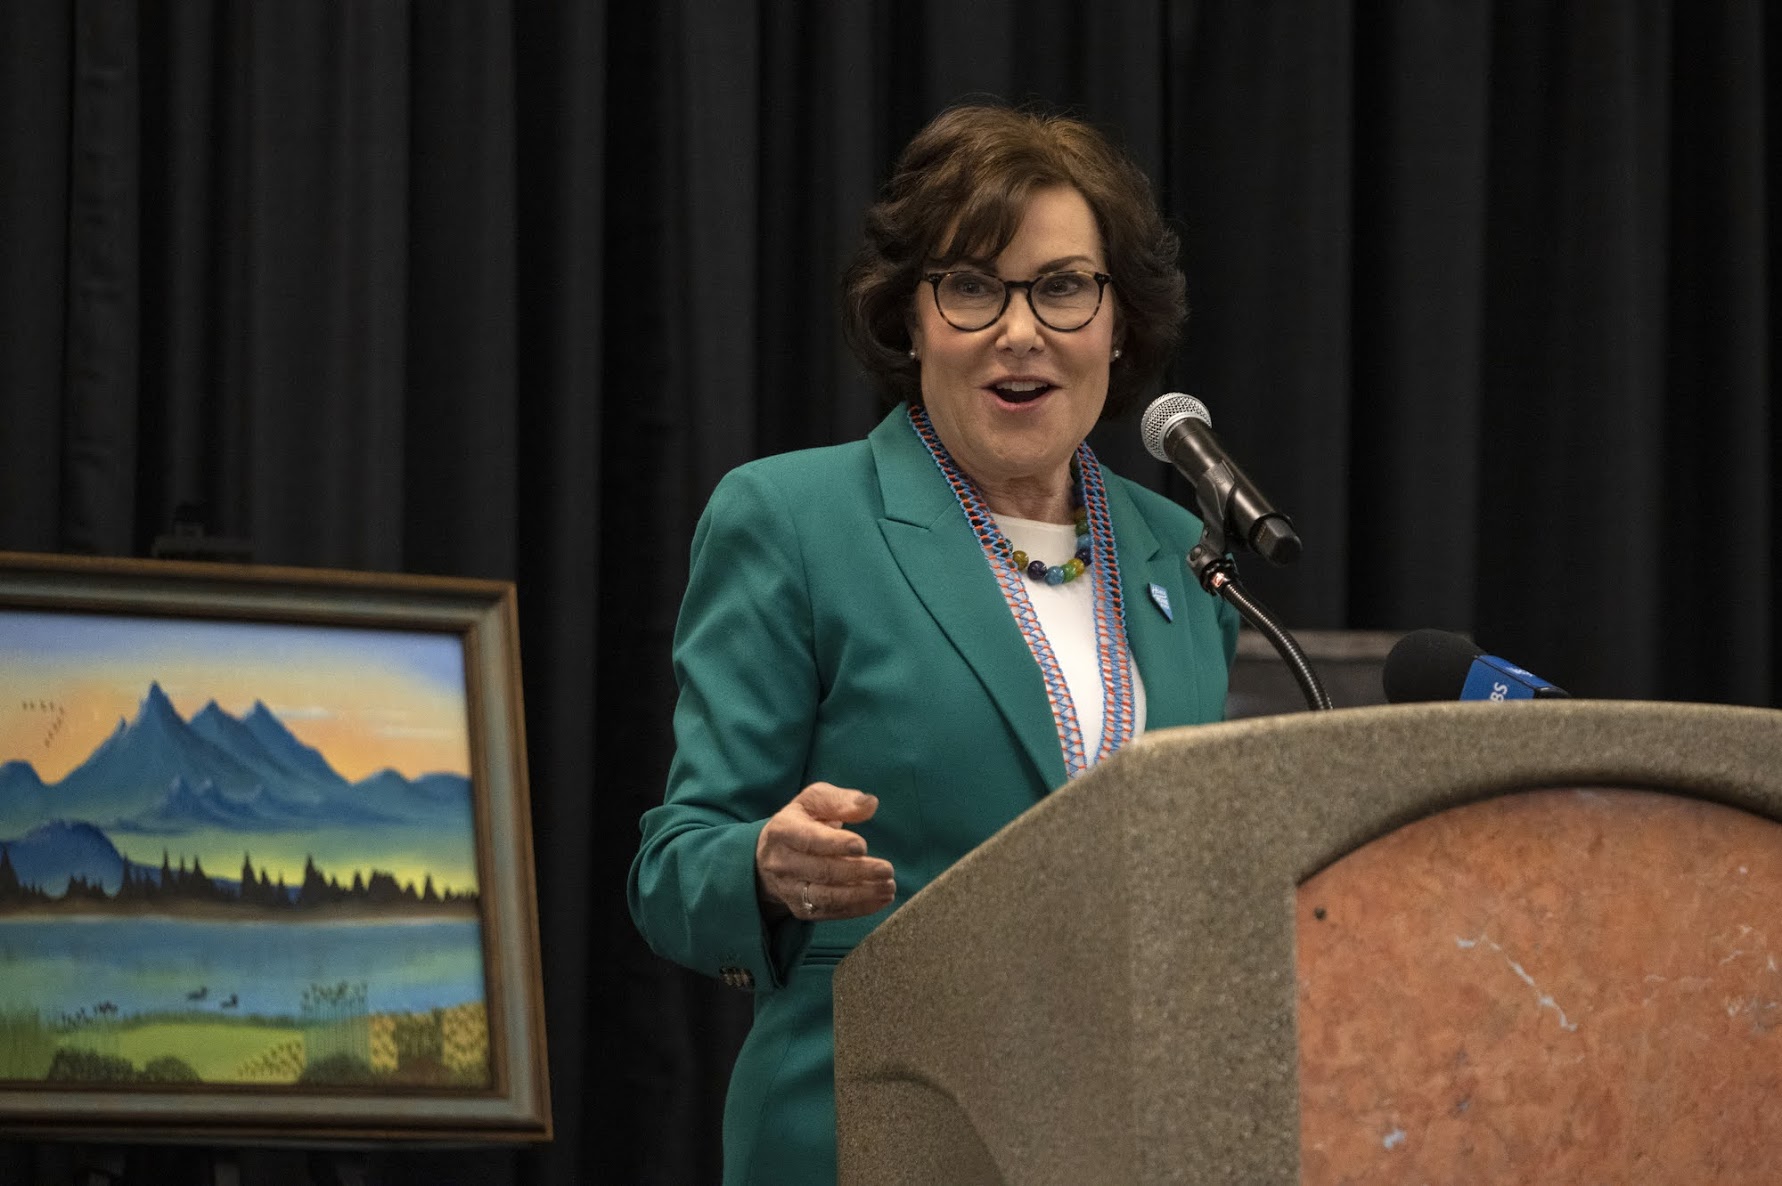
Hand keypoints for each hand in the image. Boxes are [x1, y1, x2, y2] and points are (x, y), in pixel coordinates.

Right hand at [755, 782, 895, 921]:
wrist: (772, 855)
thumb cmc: (801, 821)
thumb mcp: (813, 801)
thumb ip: (840, 801)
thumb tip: (870, 803)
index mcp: (783, 831)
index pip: (809, 840)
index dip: (836, 844)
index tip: (862, 846)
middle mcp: (781, 863)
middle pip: (822, 871)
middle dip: (857, 872)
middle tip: (887, 870)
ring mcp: (789, 889)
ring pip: (826, 897)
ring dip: (861, 895)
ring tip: (888, 888)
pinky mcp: (800, 909)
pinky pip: (831, 912)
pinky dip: (859, 909)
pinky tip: (881, 900)